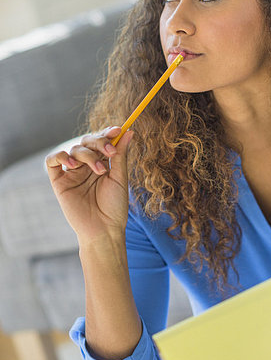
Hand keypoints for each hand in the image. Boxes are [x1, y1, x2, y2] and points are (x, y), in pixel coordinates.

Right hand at [45, 125, 132, 241]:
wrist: (104, 230)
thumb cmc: (114, 207)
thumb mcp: (119, 178)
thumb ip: (120, 155)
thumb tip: (128, 131)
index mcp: (102, 164)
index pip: (102, 142)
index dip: (108, 133)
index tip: (118, 130)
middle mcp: (86, 166)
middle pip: (87, 142)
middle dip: (99, 142)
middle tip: (109, 152)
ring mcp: (72, 173)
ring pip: (74, 149)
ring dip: (87, 154)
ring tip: (98, 170)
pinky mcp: (59, 181)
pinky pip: (52, 160)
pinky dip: (61, 156)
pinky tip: (73, 164)